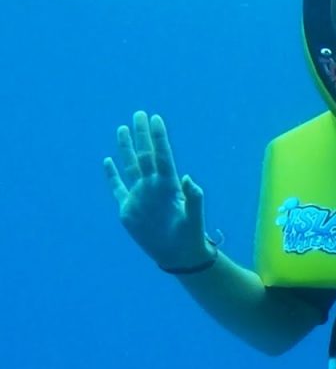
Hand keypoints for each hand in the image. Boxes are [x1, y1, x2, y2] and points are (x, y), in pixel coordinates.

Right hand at [103, 111, 212, 270]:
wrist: (178, 255)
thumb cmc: (190, 236)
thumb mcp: (194, 219)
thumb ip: (194, 199)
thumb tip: (189, 179)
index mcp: (169, 186)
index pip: (162, 156)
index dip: (159, 138)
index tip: (156, 118)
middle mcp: (153, 186)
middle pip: (145, 155)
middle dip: (142, 135)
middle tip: (139, 113)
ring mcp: (139, 196)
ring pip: (131, 166)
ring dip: (127, 148)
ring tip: (123, 129)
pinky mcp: (128, 209)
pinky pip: (117, 188)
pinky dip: (111, 175)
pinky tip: (107, 161)